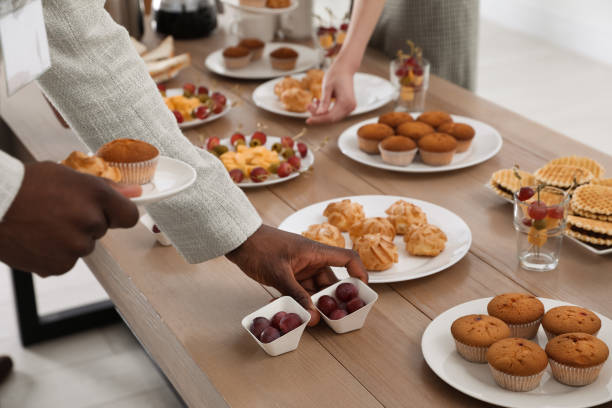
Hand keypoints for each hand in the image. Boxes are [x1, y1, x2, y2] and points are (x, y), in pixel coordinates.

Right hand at [0, 162, 139, 276]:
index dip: (119, 214)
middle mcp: (90, 221)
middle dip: (85, 222)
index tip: (110, 213)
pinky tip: (36, 239)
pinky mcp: (60, 265)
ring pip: (83, 246)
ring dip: (68, 239)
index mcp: (96, 195)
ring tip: (42, 224)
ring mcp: (76, 246)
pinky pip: (66, 261)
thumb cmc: (25, 185)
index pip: (129, 215)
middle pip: (102, 229)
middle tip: (57, 211)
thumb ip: (104, 187)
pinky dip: (53, 254)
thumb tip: (136, 193)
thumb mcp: (67, 175)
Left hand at [226, 224, 367, 325]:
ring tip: (314, 320)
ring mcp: (301, 268)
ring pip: (315, 289)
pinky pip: (300, 291)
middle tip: (333, 317)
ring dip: (314, 304)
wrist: (238, 240)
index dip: (359, 273)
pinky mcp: (289, 275)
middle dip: (333, 300)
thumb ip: (296, 295)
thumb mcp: (278, 274)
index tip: (363, 292)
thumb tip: (313, 316)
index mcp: (316, 252)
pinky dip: (300, 302)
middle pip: (331, 281)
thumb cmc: (260, 248)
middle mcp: (312, 260)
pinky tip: (295, 314)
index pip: (347, 258)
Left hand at [306, 60, 356, 124]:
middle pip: (331, 118)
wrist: (345, 68)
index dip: (318, 119)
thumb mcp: (327, 87)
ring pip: (332, 116)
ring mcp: (350, 107)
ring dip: (321, 112)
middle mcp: (350, 107)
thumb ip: (324, 102)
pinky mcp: (347, 107)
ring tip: (314, 101)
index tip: (307, 121)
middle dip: (318, 115)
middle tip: (307, 106)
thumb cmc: (336, 75)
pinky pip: (335, 113)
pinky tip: (318, 102)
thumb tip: (319, 114)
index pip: (330, 117)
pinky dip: (326, 110)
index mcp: (346, 102)